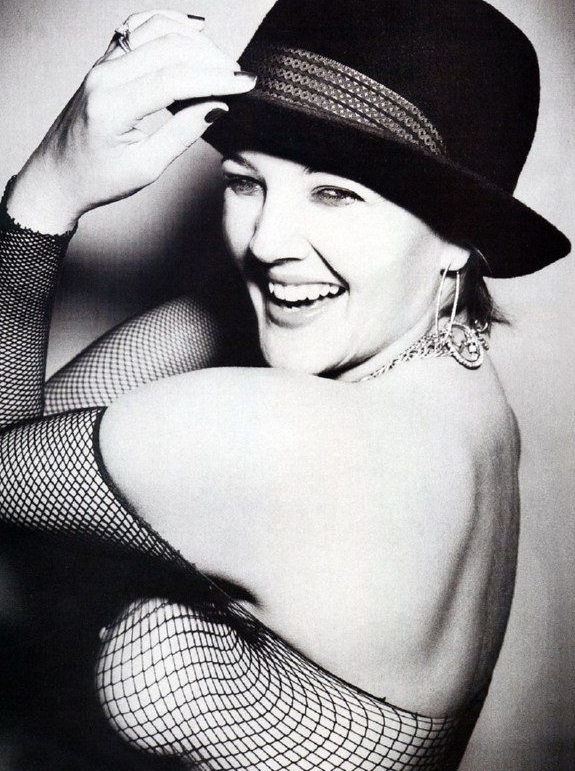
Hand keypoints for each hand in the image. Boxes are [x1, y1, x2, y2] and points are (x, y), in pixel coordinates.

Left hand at [7, 10, 255, 233]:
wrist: (58, 176)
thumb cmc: (98, 178)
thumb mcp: (145, 167)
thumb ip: (182, 134)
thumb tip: (217, 106)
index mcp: (112, 106)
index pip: (173, 79)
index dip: (214, 79)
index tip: (245, 83)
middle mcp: (104, 76)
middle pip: (167, 48)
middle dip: (210, 59)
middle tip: (238, 76)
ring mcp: (102, 63)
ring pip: (155, 30)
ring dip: (194, 41)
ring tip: (221, 62)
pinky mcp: (105, 61)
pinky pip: (138, 27)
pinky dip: (168, 23)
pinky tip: (193, 28)